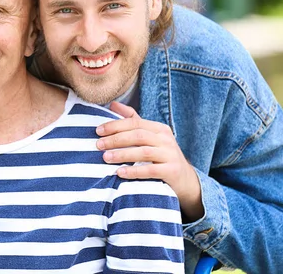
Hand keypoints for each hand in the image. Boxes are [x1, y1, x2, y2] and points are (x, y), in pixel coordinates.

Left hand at [96, 101, 203, 220]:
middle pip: (138, 135)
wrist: (184, 179)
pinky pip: (151, 170)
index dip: (115, 125)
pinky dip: (134, 171)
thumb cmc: (160, 156)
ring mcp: (170, 155)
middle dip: (116, 139)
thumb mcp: (149, 136)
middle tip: (98, 144)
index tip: (98, 130)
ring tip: (106, 157)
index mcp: (159, 128)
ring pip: (144, 151)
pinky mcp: (172, 171)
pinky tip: (120, 173)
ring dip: (122, 154)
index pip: (134, 122)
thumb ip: (132, 120)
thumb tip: (112, 104)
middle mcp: (166, 139)